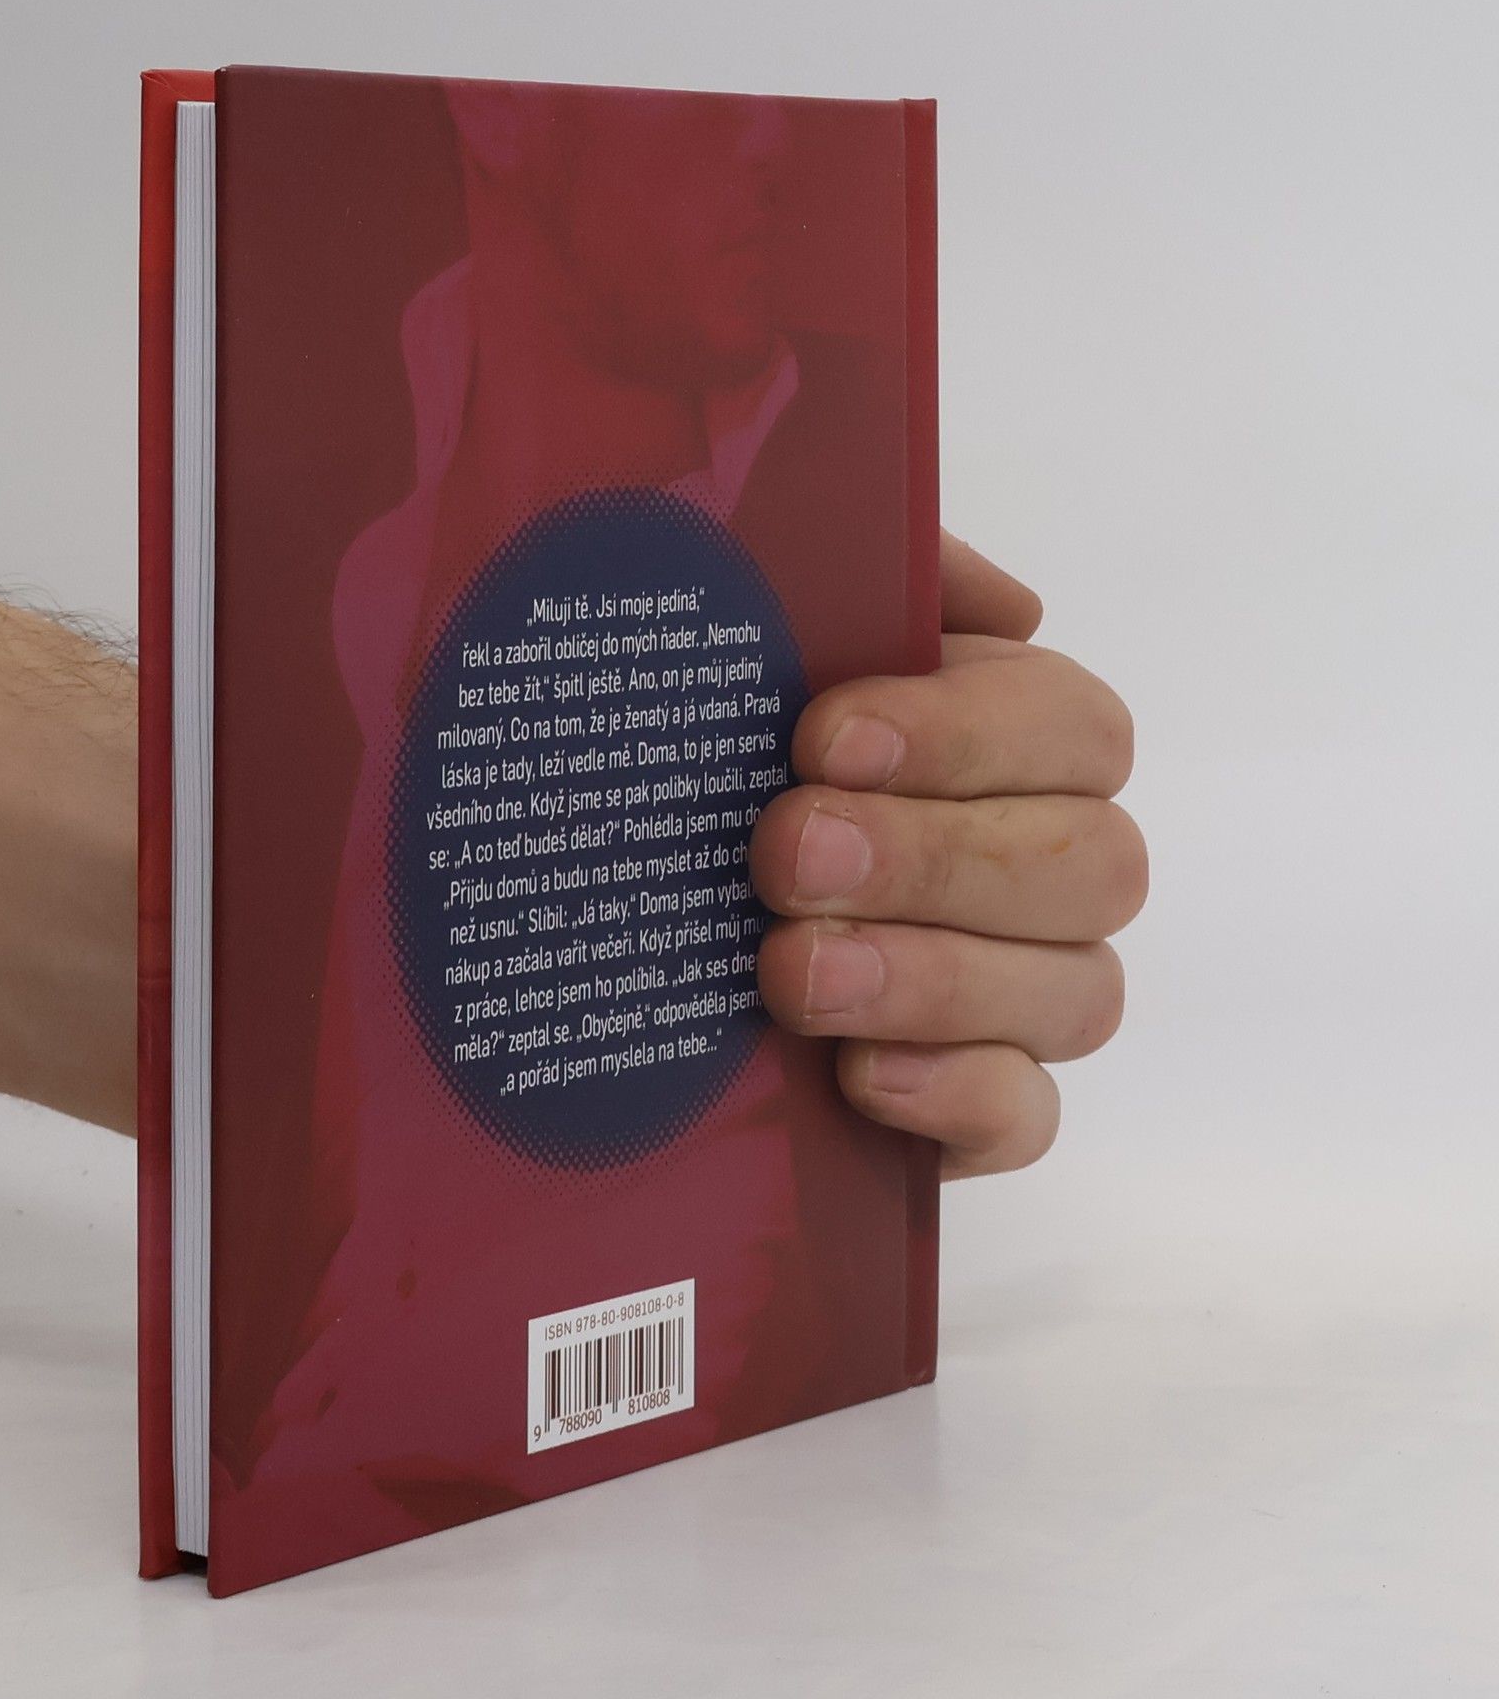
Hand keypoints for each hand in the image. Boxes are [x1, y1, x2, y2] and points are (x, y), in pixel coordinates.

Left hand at [753, 534, 1144, 1177]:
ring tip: (793, 972)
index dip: (968, 733)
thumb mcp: (749, 636)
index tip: (822, 739)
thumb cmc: (696, 754)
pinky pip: (1028, 1121)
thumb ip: (869, 578)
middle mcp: (1044, 869)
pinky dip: (958, 1100)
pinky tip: (857, 1077)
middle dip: (934, 859)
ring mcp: (1023, 997)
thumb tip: (1011, 606)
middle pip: (1091, 866)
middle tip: (786, 855)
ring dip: (935, 979)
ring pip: (1076, 994)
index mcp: (1009, 743)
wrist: (607, 901)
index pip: (1075, 729)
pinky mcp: (975, 1110)